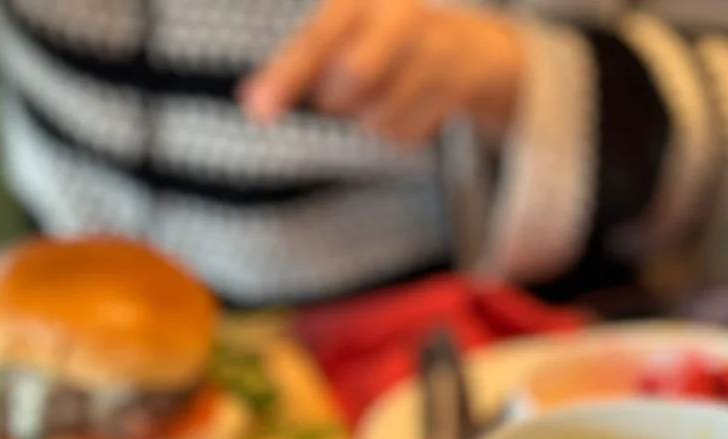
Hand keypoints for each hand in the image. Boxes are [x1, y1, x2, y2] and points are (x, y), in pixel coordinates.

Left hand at [240, 0, 523, 146]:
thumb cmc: (388, 42)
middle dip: (341, 98)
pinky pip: (404, 136)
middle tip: (343, 93)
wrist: (472, 52)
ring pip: (378, 116)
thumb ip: (302, 63)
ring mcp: (435, 48)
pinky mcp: (457, 85)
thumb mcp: (346, 35)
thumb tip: (255, 102)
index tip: (256, 110)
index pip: (318, 39)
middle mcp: (402, 14)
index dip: (287, 74)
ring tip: (388, 93)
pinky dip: (399, 131)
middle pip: (353, 75)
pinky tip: (412, 106)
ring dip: (372, 118)